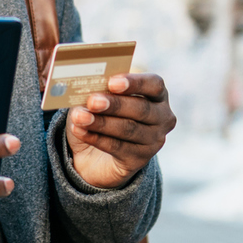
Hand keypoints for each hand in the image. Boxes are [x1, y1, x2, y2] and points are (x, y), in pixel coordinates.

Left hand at [65, 73, 176, 189]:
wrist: (95, 155)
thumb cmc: (102, 116)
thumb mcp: (100, 100)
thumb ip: (98, 91)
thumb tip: (85, 89)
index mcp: (157, 95)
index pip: (154, 85)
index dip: (135, 83)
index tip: (112, 83)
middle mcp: (162, 117)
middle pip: (141, 108)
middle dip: (115, 104)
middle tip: (92, 101)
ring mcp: (154, 140)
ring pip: (128, 129)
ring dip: (101, 122)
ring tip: (80, 117)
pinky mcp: (140, 159)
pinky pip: (117, 147)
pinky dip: (96, 138)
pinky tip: (80, 130)